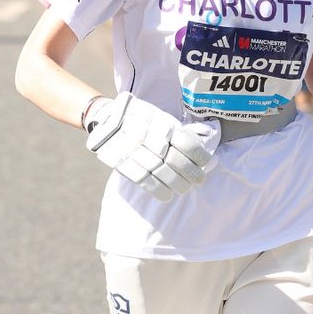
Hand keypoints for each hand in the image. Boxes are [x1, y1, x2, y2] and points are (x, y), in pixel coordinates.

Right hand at [85, 93, 218, 200]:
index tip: (206, 163)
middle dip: (192, 174)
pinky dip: (160, 191)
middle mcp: (150, 137)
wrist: (106, 119)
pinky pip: (145, 181)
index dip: (200, 156)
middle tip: (199, 180)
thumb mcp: (161, 118)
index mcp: (162, 124)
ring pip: (163, 174)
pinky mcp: (124, 163)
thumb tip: (202, 151)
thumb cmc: (142, 120)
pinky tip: (168, 195)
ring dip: (179, 185)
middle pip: (177, 162)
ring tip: (185, 188)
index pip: (187, 143)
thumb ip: (178, 132)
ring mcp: (135, 151)